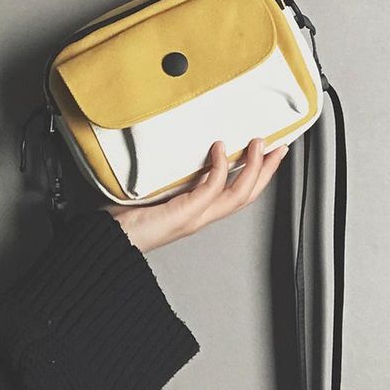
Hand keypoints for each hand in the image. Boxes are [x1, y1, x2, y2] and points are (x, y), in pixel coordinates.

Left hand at [102, 138, 288, 252]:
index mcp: (197, 213)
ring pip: (237, 194)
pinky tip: (220, 150)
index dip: (257, 176)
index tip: (267, 155)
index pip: (236, 195)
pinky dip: (220, 168)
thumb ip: (174, 181)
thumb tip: (183, 157)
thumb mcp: (156, 195)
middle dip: (267, 171)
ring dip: (253, 168)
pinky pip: (210, 189)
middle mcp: (201, 218)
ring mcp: (194, 217)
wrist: (109, 244)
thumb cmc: (126, 221)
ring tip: (259, 145)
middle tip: (279, 148)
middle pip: (246, 196)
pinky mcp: (183, 214)